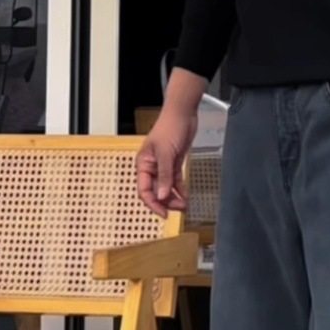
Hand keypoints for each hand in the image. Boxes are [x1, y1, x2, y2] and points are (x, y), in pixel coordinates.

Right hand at [136, 101, 197, 216]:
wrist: (183, 115)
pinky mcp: (174, 163)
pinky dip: (180, 189)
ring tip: (185, 205)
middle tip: (179, 210)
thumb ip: (165, 176)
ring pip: (166, 188)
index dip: (152, 203)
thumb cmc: (170, 128)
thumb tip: (161, 196)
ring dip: (174, 197)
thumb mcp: (166, 154)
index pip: (144, 190)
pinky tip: (186, 197)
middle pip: (155, 191)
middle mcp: (152, 167)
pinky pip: (175, 181)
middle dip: (166, 202)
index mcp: (143, 164)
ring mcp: (163, 166)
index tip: (164, 214)